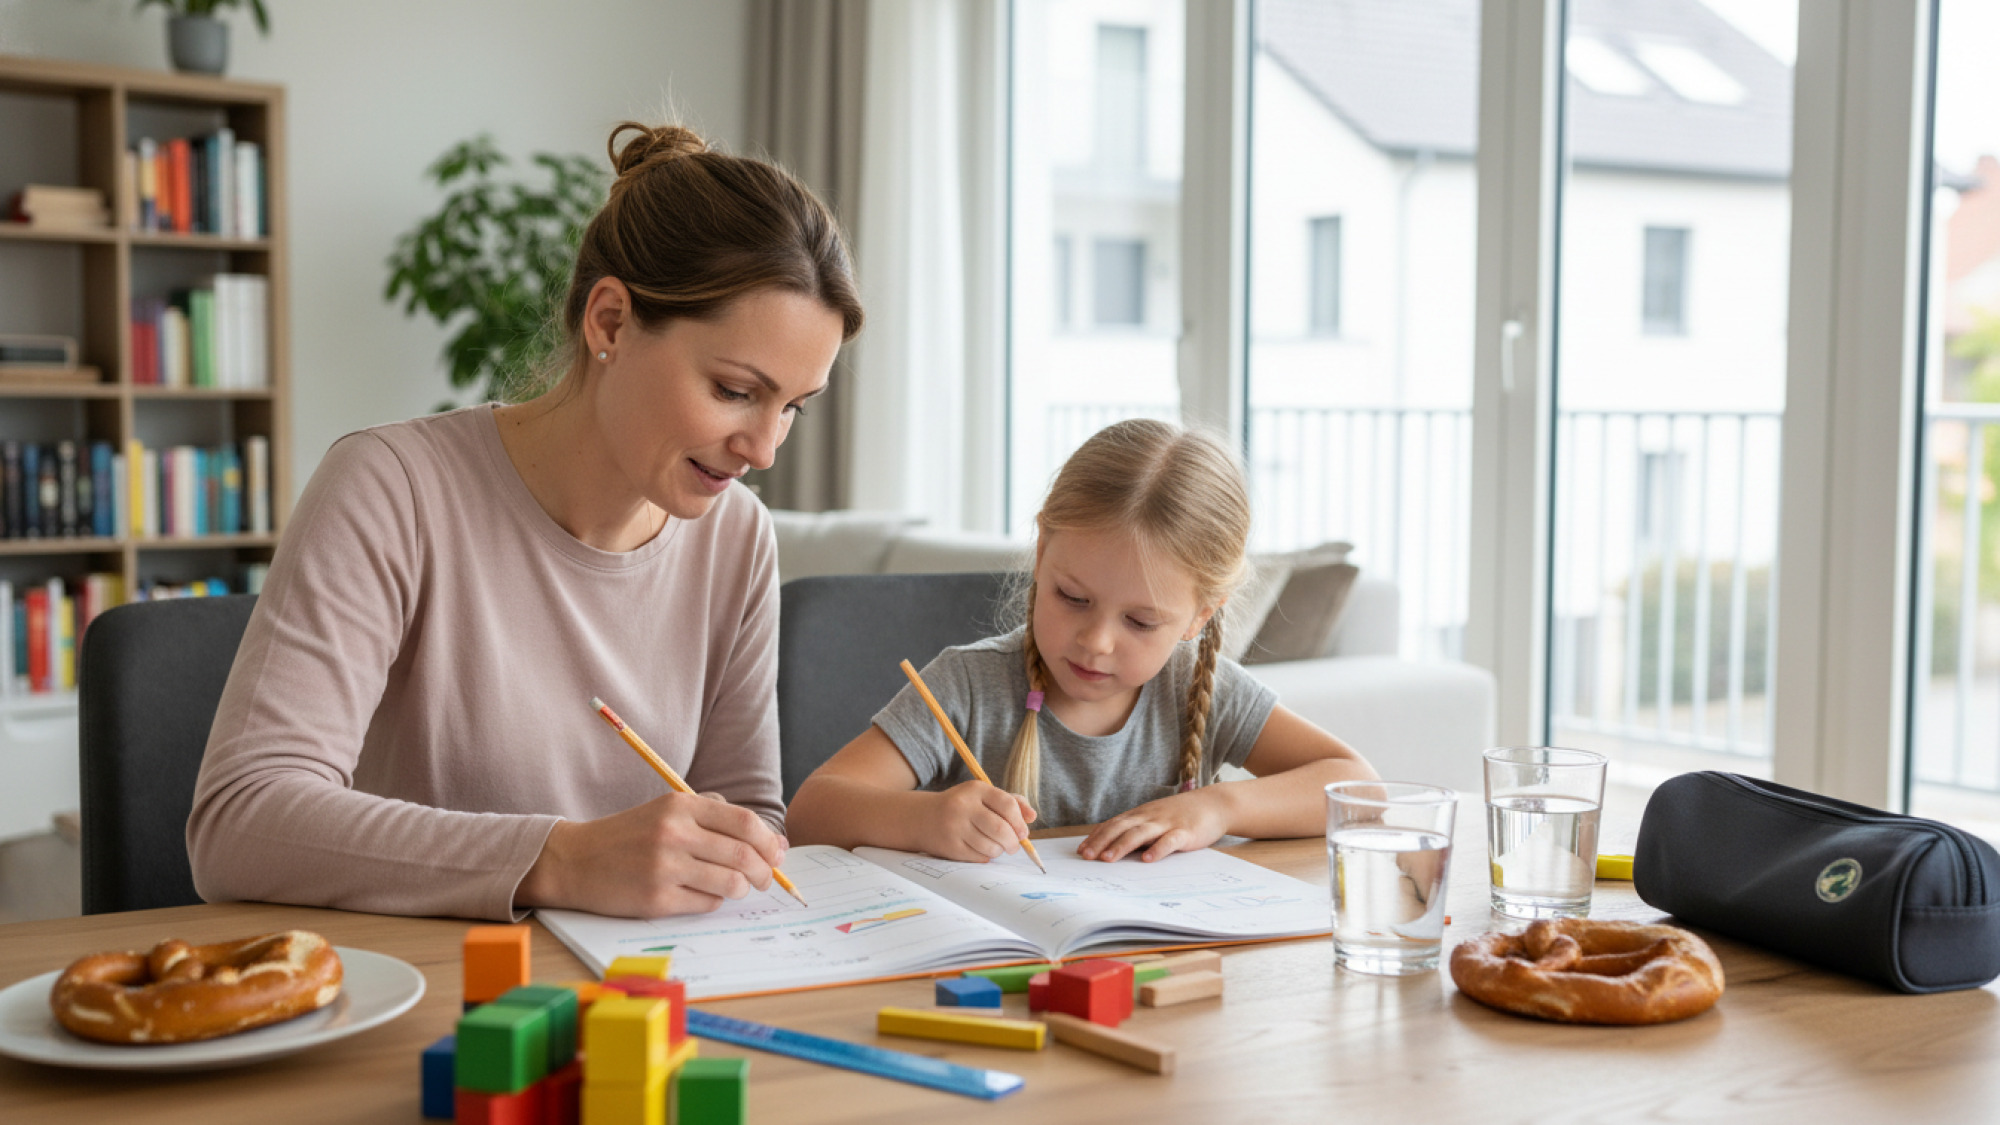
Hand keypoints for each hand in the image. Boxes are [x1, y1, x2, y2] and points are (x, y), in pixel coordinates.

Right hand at [516, 791, 787, 917]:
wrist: (574, 860)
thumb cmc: (630, 836)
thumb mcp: (668, 809)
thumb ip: (715, 816)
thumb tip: (772, 841)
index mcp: (681, 806)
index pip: (745, 823)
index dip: (770, 842)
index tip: (777, 854)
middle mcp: (674, 833)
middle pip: (744, 855)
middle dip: (765, 872)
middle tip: (765, 879)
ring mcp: (665, 868)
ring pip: (731, 884)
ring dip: (741, 889)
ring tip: (735, 888)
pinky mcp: (656, 900)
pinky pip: (707, 904)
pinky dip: (713, 902)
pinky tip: (701, 895)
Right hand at [917, 780, 1036, 862]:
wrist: (923, 818)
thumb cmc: (962, 807)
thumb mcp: (983, 796)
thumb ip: (1011, 802)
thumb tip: (1032, 817)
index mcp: (976, 789)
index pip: (1007, 805)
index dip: (1019, 822)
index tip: (1023, 832)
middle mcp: (963, 806)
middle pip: (1001, 829)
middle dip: (1013, 842)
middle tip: (1013, 846)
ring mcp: (955, 827)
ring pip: (991, 846)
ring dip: (999, 851)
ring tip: (996, 847)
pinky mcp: (950, 846)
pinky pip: (979, 857)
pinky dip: (986, 856)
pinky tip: (981, 849)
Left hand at [1077, 790, 1229, 862]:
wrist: (1214, 804)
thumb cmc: (1181, 815)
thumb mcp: (1155, 819)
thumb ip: (1137, 830)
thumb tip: (1114, 847)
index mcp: (1141, 815)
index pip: (1113, 824)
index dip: (1096, 836)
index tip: (1081, 850)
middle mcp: (1150, 817)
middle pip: (1121, 828)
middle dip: (1101, 842)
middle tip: (1086, 856)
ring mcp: (1167, 824)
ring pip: (1140, 833)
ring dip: (1122, 846)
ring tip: (1108, 859)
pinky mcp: (1185, 832)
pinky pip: (1169, 841)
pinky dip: (1158, 849)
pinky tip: (1147, 859)